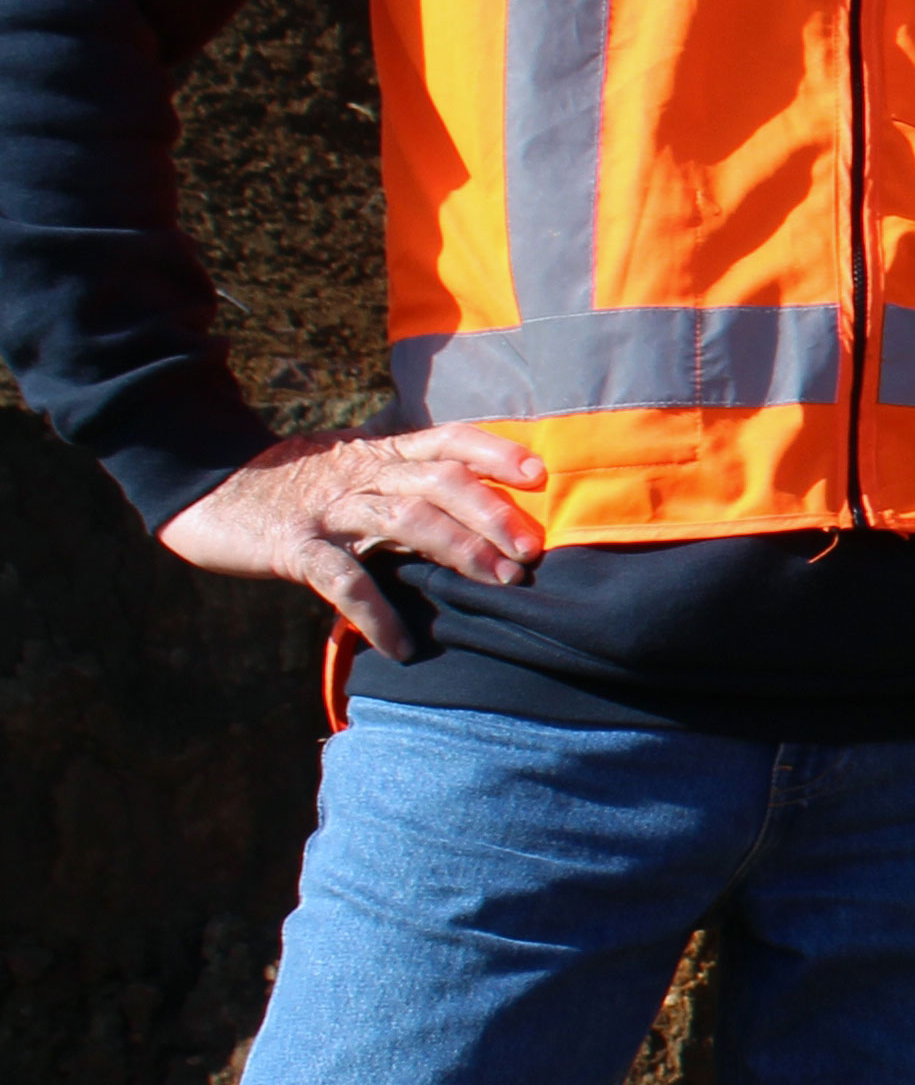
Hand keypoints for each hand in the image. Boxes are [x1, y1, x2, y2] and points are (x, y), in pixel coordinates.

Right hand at [156, 425, 547, 655]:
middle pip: (440, 481)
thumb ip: (404, 483)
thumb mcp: (354, 470)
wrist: (205, 490)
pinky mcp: (292, 546)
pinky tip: (402, 645)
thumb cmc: (294, 485)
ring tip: (498, 583)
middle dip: (492, 513)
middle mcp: (362, 473)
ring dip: (457, 550)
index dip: (495, 451)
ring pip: (404, 520)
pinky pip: (342, 580)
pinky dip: (376, 613)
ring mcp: (329, 509)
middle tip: (532, 551)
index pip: (448, 439)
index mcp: (381, 453)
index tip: (539, 474)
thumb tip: (473, 515)